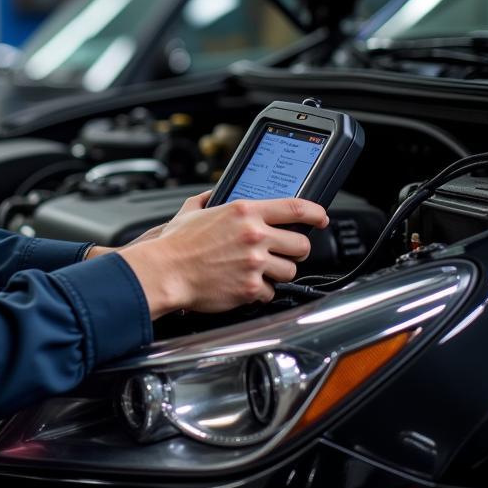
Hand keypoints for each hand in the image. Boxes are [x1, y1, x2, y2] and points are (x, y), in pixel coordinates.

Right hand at [115, 192, 328, 317]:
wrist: (165, 272)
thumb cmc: (175, 244)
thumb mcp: (190, 211)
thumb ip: (205, 200)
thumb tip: (210, 195)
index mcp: (244, 211)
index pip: (294, 207)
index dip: (315, 213)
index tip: (322, 218)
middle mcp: (254, 235)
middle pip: (301, 244)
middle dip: (294, 250)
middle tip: (282, 253)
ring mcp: (255, 263)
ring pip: (289, 270)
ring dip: (277, 273)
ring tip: (257, 271)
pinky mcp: (251, 288)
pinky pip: (270, 292)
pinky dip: (260, 291)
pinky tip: (243, 285)